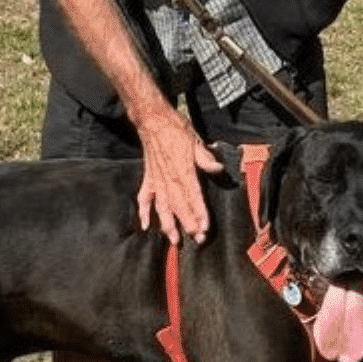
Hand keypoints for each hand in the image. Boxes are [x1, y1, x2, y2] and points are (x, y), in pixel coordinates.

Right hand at [134, 106, 223, 245]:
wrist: (153, 120)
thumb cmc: (176, 129)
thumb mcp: (195, 140)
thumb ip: (206, 158)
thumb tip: (219, 168)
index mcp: (184, 171)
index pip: (194, 198)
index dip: (200, 214)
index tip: (205, 229)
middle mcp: (169, 179)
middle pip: (179, 207)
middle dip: (188, 225)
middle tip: (196, 240)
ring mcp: (157, 181)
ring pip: (162, 207)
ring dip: (168, 225)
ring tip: (174, 240)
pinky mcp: (148, 178)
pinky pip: (144, 198)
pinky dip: (143, 212)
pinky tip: (145, 226)